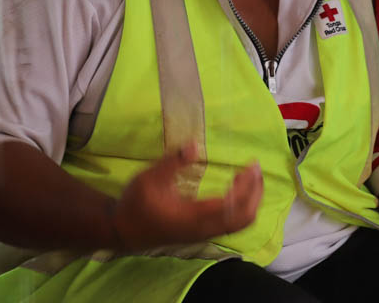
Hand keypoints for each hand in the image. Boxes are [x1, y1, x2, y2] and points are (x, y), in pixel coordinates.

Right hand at [111, 142, 262, 249]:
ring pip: (239, 223)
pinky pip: (231, 223)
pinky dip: (242, 206)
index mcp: (194, 217)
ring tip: (250, 176)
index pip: (233, 206)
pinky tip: (236, 187)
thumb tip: (194, 145)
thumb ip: (172, 162)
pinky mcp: (202, 232)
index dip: (247, 187)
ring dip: (251, 200)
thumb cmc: (136, 204)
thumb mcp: (149, 178)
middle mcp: (204, 228)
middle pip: (244, 218)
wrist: (122, 231)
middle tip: (256, 168)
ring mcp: (204, 233)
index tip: (251, 165)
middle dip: (256, 193)